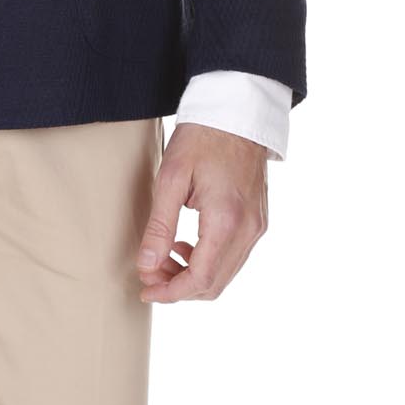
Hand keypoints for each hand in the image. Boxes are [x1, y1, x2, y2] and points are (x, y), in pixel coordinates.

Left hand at [136, 121, 268, 303]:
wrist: (237, 111)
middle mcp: (249, 230)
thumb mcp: (171, 177)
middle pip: (214, 284)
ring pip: (225, 273)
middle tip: (149, 274)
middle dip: (179, 287)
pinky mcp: (258, 220)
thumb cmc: (202, 137)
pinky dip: (208, 261)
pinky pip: (234, 256)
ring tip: (162, 258)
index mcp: (227, 221)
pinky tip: (185, 243)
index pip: (200, 279)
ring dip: (192, 275)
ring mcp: (257, 227)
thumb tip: (147, 266)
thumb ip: (159, 225)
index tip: (146, 290)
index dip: (171, 292)